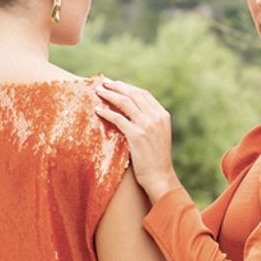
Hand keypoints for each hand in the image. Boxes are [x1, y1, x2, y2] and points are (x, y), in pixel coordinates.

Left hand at [95, 79, 180, 202]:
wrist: (160, 177)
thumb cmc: (157, 161)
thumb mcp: (158, 136)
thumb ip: (150, 123)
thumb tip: (134, 114)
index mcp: (163, 115)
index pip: (144, 94)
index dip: (128, 87)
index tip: (116, 84)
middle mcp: (156, 117)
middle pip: (133, 94)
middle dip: (117, 86)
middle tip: (104, 83)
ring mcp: (147, 125)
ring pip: (125, 102)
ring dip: (109, 95)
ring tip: (98, 91)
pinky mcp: (137, 135)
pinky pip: (118, 118)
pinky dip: (106, 112)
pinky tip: (97, 110)